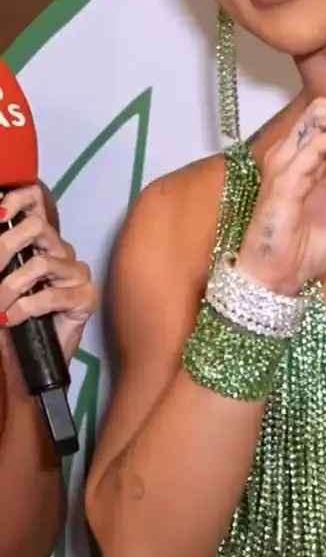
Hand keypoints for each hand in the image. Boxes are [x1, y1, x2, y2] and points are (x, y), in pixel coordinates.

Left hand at [0, 184, 98, 360]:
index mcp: (37, 241)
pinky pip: (53, 294)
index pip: (37, 203)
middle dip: (4, 250)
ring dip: (10, 287)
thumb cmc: (7, 315)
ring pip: (42, 262)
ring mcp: (76, 274)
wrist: (27, 358)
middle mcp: (59, 251)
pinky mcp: (86, 298)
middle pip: (39, 228)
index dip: (20, 198)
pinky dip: (25, 307)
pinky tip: (11, 318)